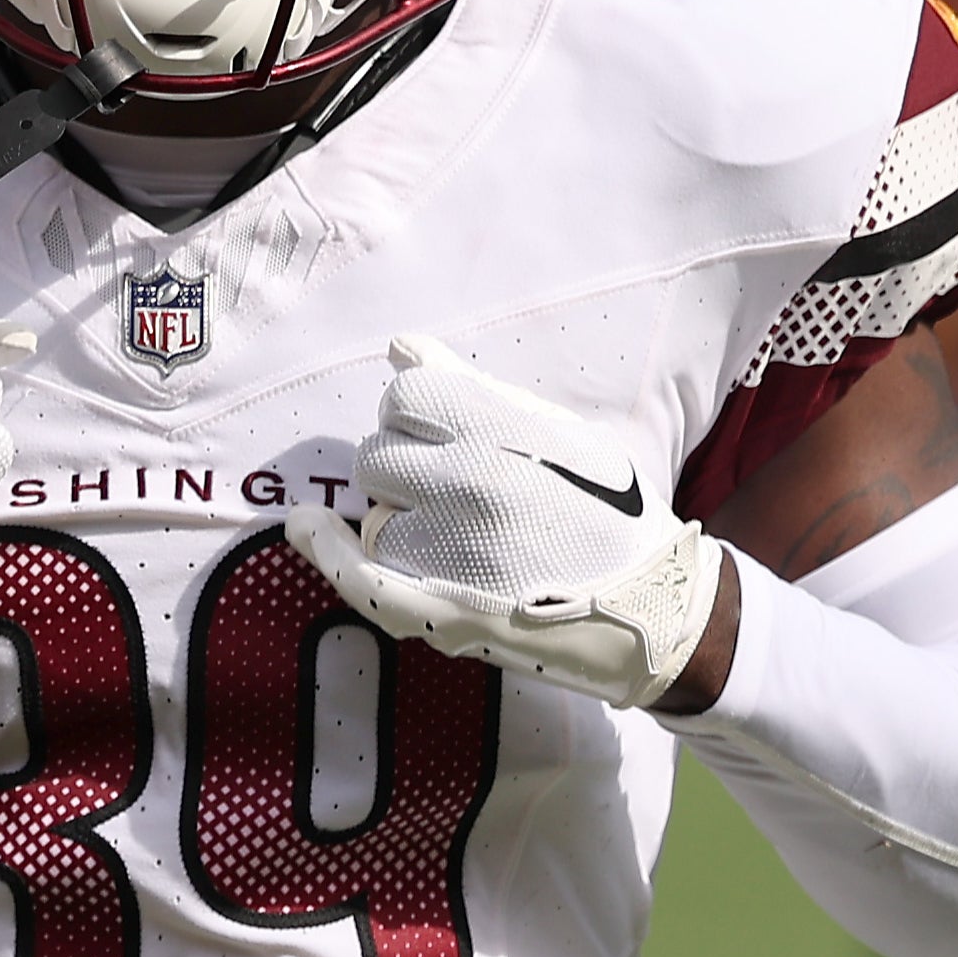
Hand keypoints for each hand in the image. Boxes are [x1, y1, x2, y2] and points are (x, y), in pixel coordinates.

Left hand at [287, 334, 723, 708]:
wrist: (651, 606)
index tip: (437, 431)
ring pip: (377, 512)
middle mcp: (467, 485)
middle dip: (403, 462)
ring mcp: (449, 552)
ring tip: (463, 534)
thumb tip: (399, 347)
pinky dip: (329, 549)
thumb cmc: (607, 507)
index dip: (415, 413)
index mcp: (499, 430)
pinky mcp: (437, 609)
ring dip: (401, 515)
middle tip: (452, 485)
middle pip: (378, 453)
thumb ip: (469, 387)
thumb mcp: (555, 430)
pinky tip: (306, 528)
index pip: (404, 397)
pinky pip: (356, 572)